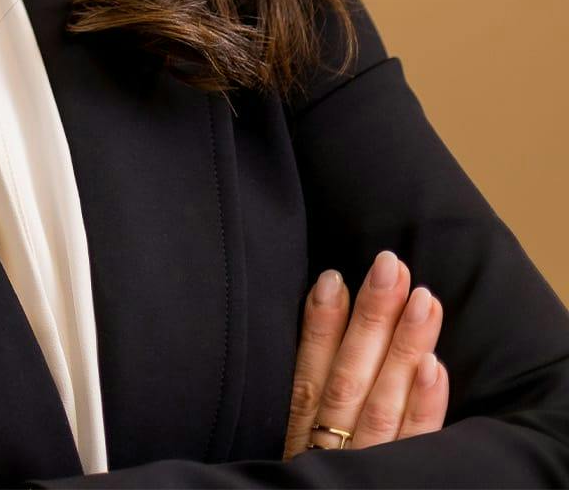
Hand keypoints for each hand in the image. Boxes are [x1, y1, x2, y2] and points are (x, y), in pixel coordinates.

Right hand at [284, 248, 448, 456]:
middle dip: (371, 318)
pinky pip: (416, 443)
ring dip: (403, 346)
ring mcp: (371, 463)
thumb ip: (311, 400)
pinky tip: (434, 365)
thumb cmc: (322, 471)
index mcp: (303, 435)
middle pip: (350, 377)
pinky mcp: (404, 480)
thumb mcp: (300, 445)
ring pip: (385, 400)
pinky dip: (423, 405)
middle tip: (390, 266)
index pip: (308, 374)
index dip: (319, 325)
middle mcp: (333, 448)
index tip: (333, 277)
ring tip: (423, 298)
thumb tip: (324, 321)